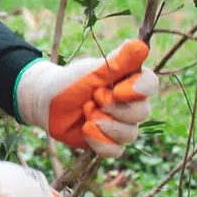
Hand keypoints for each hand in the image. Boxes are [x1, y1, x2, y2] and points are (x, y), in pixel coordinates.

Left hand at [15, 39, 158, 157]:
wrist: (46, 103)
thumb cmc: (70, 82)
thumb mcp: (93, 70)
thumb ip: (118, 61)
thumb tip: (141, 46)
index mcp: (129, 81)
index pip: (150, 85)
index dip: (139, 90)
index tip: (117, 91)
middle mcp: (130, 103)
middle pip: (143, 112)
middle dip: (116, 109)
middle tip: (94, 98)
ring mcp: (121, 125)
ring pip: (130, 134)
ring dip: (104, 124)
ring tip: (85, 112)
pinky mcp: (109, 142)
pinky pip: (116, 150)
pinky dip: (99, 141)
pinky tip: (85, 130)